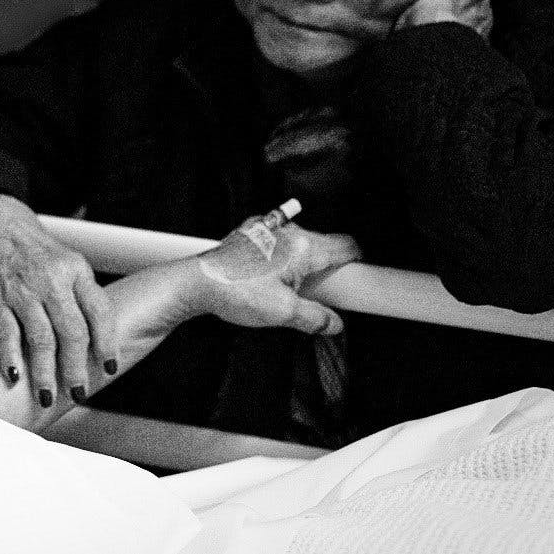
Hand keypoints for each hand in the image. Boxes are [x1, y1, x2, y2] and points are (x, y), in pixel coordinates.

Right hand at [0, 192, 116, 404]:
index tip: (109, 367)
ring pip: (41, 340)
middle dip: (77, 369)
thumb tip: (94, 338)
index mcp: (75, 269)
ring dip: (45, 374)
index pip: (100, 312)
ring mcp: (21, 290)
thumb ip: (79, 293)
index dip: (107, 344)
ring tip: (47, 396)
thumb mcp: (64, 259)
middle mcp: (51, 280)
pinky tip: (15, 377)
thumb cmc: (30, 244)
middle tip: (78, 391)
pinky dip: (11, 358)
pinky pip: (6, 334)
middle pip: (72, 333)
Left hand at [190, 217, 360, 334]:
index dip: (356, 262)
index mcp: (303, 247)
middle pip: (324, 243)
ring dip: (303, 262)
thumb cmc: (235, 292)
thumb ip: (315, 318)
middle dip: (327, 266)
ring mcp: (268, 229)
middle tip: (321, 292)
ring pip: (301, 242)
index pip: (346, 245)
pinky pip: (279, 241)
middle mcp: (288, 232)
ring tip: (292, 287)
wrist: (197, 282)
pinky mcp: (251, 233)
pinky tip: (271, 277)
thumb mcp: (283, 313)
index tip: (357, 277)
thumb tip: (333, 323)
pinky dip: (282, 256)